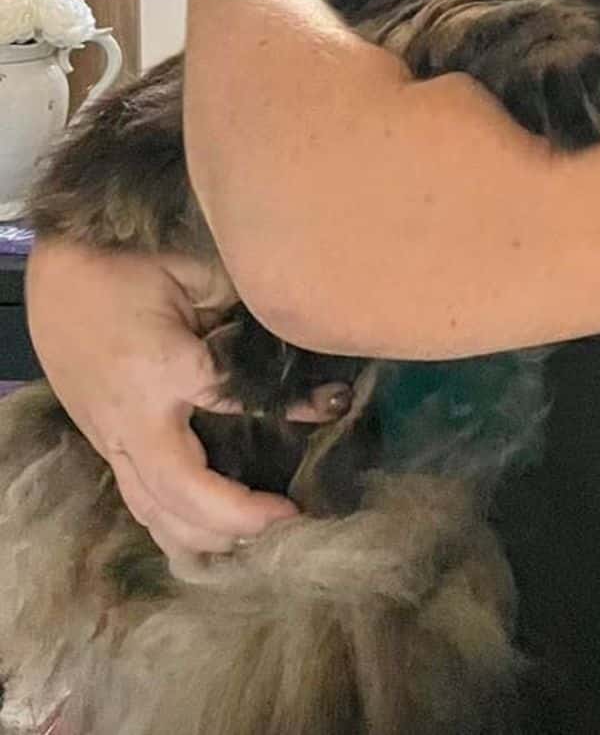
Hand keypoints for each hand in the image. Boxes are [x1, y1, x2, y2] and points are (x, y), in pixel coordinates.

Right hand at [25, 240, 349, 560]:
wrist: (57, 273)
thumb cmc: (129, 264)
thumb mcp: (195, 272)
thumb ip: (242, 308)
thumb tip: (298, 338)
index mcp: (160, 367)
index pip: (234, 402)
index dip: (290, 407)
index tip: (335, 406)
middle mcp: (133, 418)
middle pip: (184, 493)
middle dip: (239, 517)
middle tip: (293, 516)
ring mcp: (112, 439)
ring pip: (154, 512)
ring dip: (207, 536)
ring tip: (260, 537)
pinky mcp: (104, 445)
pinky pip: (138, 502)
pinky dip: (173, 530)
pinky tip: (210, 542)